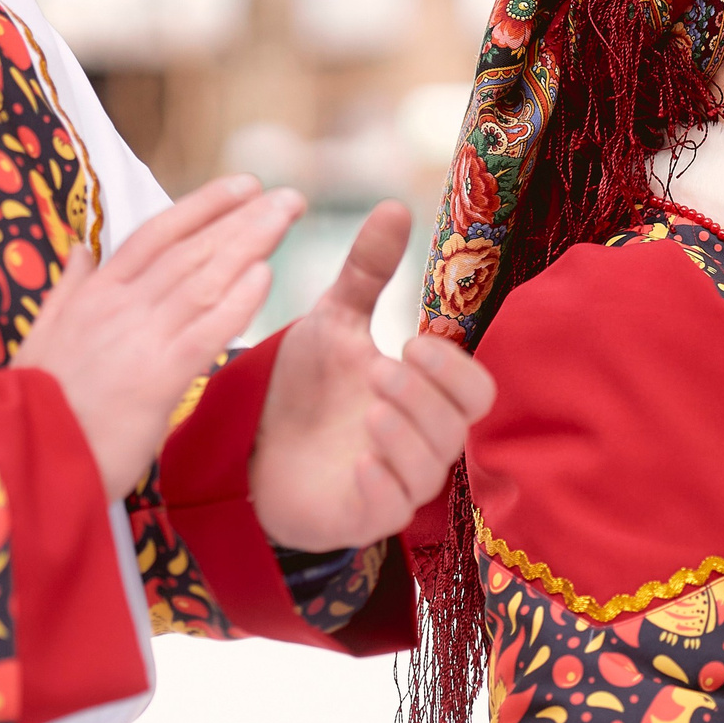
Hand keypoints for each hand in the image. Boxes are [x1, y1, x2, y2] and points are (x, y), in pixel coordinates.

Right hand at [14, 175, 303, 496]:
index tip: (244, 185)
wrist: (21, 456)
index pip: (157, 234)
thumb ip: (68, 290)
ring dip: (250, 244)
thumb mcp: (42, 335)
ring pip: (203, 279)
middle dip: (242, 218)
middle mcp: (120, 306)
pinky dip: (237, 302)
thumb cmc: (35, 404)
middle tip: (287, 197)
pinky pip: (205, 331)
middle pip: (191, 249)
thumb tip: (82, 251)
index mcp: (95, 294)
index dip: (203, 205)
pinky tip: (265, 277)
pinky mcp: (156, 378)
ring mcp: (139, 338)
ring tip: (286, 218)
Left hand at [250, 200, 495, 551]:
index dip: (454, 369)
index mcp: (425, 398)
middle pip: (459, 427)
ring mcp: (396, 485)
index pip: (475, 391)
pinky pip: (392, 507)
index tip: (411, 341)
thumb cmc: (304, 387)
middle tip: (383, 369)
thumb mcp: (333, 321)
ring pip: (430, 467)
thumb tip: (393, 204)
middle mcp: (421, 444)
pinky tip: (357, 456)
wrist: (248, 445)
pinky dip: (381, 479)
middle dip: (427, 396)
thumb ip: (367, 272)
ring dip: (404, 432)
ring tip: (369, 406)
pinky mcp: (364, 518)